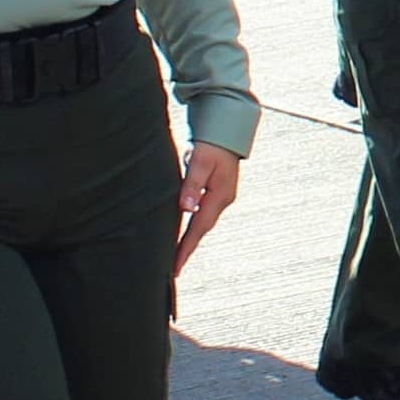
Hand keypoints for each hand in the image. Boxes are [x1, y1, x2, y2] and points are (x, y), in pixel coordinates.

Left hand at [170, 143, 241, 277]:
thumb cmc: (211, 144)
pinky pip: (203, 214)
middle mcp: (222, 200)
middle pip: (202, 230)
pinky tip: (186, 231)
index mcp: (219, 196)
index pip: (199, 228)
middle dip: (187, 250)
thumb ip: (191, 185)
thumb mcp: (199, 162)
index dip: (186, 249)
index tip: (175, 267)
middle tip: (173, 270)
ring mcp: (221, 197)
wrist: (227, 129)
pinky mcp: (217, 192)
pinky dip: (193, 226)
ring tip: (177, 256)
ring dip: (190, 240)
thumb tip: (186, 208)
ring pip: (203, 223)